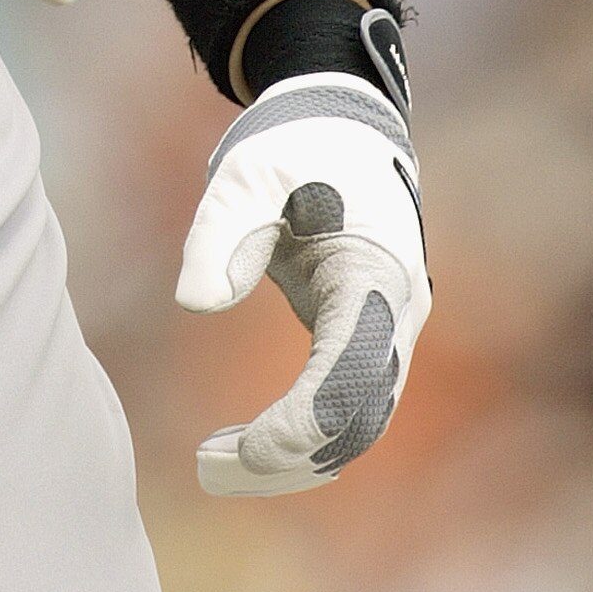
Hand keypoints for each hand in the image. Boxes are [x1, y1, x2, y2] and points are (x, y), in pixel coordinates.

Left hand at [179, 71, 429, 495]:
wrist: (340, 122)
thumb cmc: (291, 143)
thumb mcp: (247, 172)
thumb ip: (221, 231)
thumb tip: (196, 303)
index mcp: (374, 275)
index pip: (350, 378)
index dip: (299, 425)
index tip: (240, 447)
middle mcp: (396, 314)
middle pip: (359, 420)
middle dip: (289, 460)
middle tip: (205, 469)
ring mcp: (388, 329)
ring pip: (357, 426)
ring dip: (292, 460)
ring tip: (210, 466)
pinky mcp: (367, 336)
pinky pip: (346, 407)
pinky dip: (301, 438)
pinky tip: (240, 446)